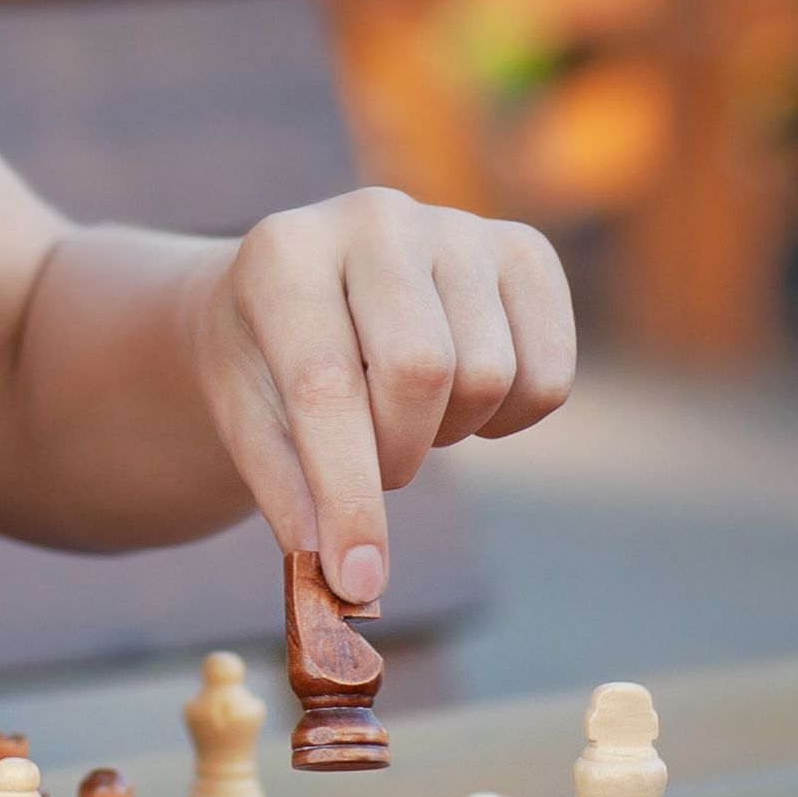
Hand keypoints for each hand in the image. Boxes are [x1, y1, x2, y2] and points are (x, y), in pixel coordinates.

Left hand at [184, 188, 573, 612]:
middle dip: (397, 456)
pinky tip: (459, 399)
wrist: (297, 288)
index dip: (348, 494)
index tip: (357, 579)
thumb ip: (292, 497)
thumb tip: (352, 579)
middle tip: (371, 466)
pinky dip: (511, 421)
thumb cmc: (265, 363)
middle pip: (424, 370)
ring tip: (404, 416)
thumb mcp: (248, 423)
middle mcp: (374, 217)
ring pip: (491, 375)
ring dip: (447, 434)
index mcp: (285, 252)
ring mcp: (456, 224)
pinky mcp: (523, 249)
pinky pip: (549, 375)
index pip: (328, 384)